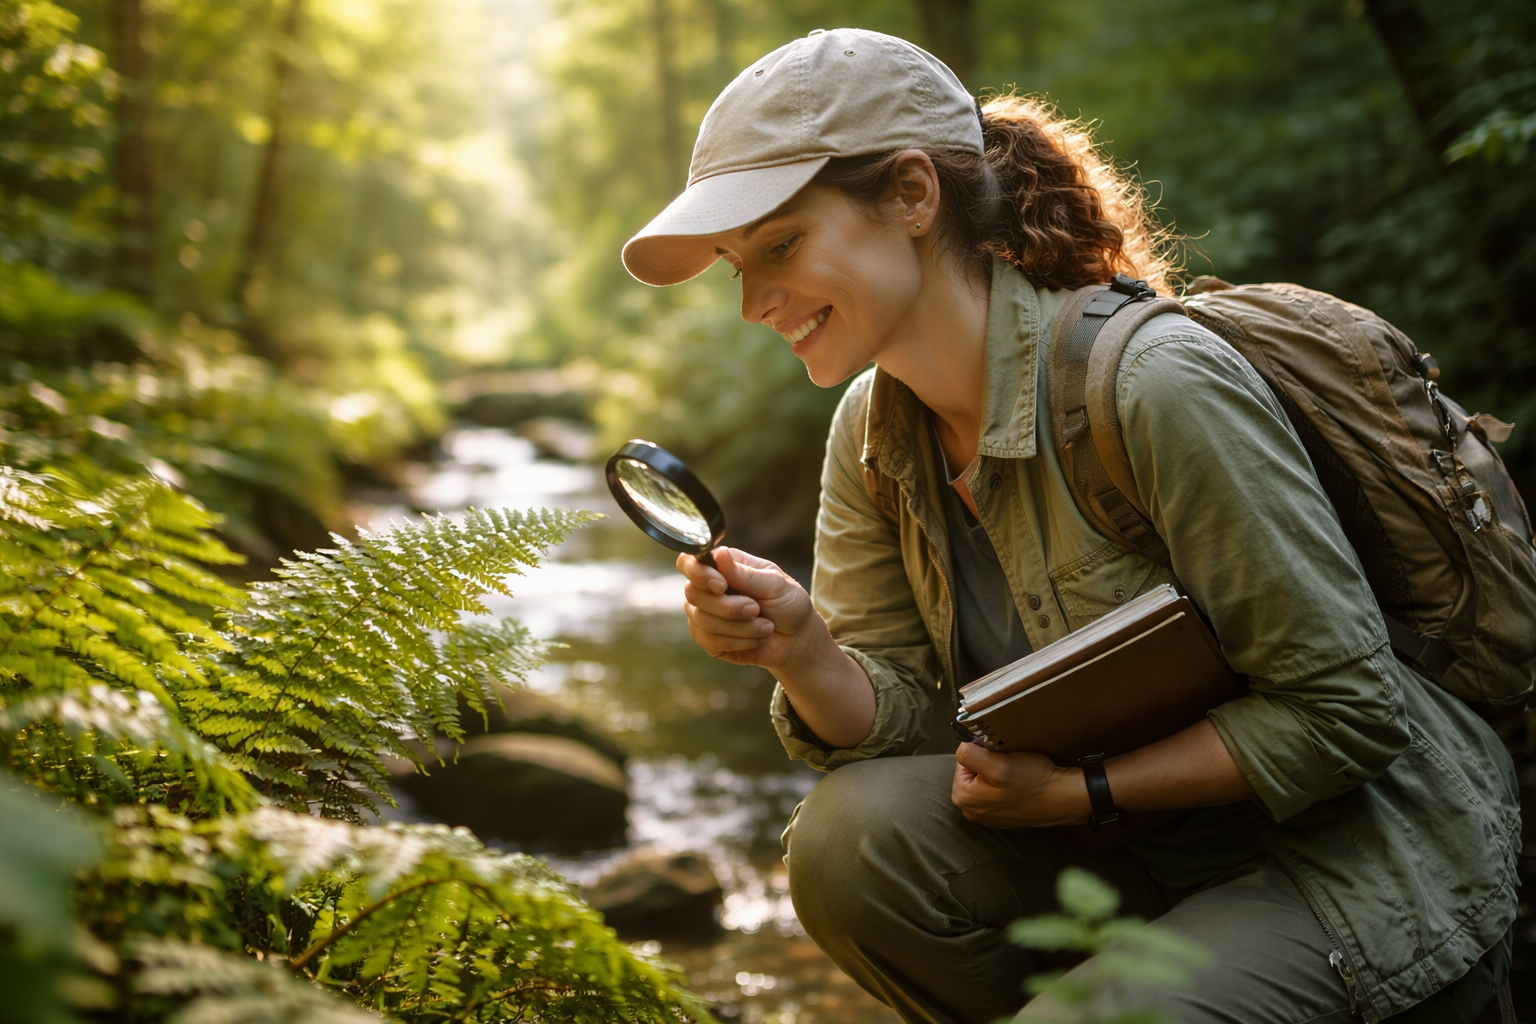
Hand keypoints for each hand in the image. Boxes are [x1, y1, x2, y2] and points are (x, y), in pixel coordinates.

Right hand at [676, 547, 819, 669]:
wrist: (797, 639)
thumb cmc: (788, 604)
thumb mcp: (775, 584)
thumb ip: (745, 574)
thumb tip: (720, 555)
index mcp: (723, 565)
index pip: (689, 562)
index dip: (699, 574)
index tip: (722, 586)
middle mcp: (708, 588)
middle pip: (693, 594)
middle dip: (728, 607)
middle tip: (756, 609)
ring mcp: (705, 613)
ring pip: (701, 620)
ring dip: (739, 627)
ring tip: (764, 626)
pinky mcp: (708, 639)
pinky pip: (708, 641)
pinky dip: (737, 642)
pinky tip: (755, 639)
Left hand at [951, 743, 1087, 828]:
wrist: (1063, 799)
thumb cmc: (1034, 783)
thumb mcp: (1000, 764)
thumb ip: (971, 754)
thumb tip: (962, 747)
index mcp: (963, 798)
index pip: (963, 759)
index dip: (981, 751)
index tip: (999, 757)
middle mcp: (972, 810)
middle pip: (972, 770)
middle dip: (989, 763)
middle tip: (1009, 765)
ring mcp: (987, 815)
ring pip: (985, 779)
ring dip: (998, 773)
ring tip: (1016, 774)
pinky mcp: (1002, 814)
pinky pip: (997, 791)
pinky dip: (1007, 785)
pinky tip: (1020, 784)